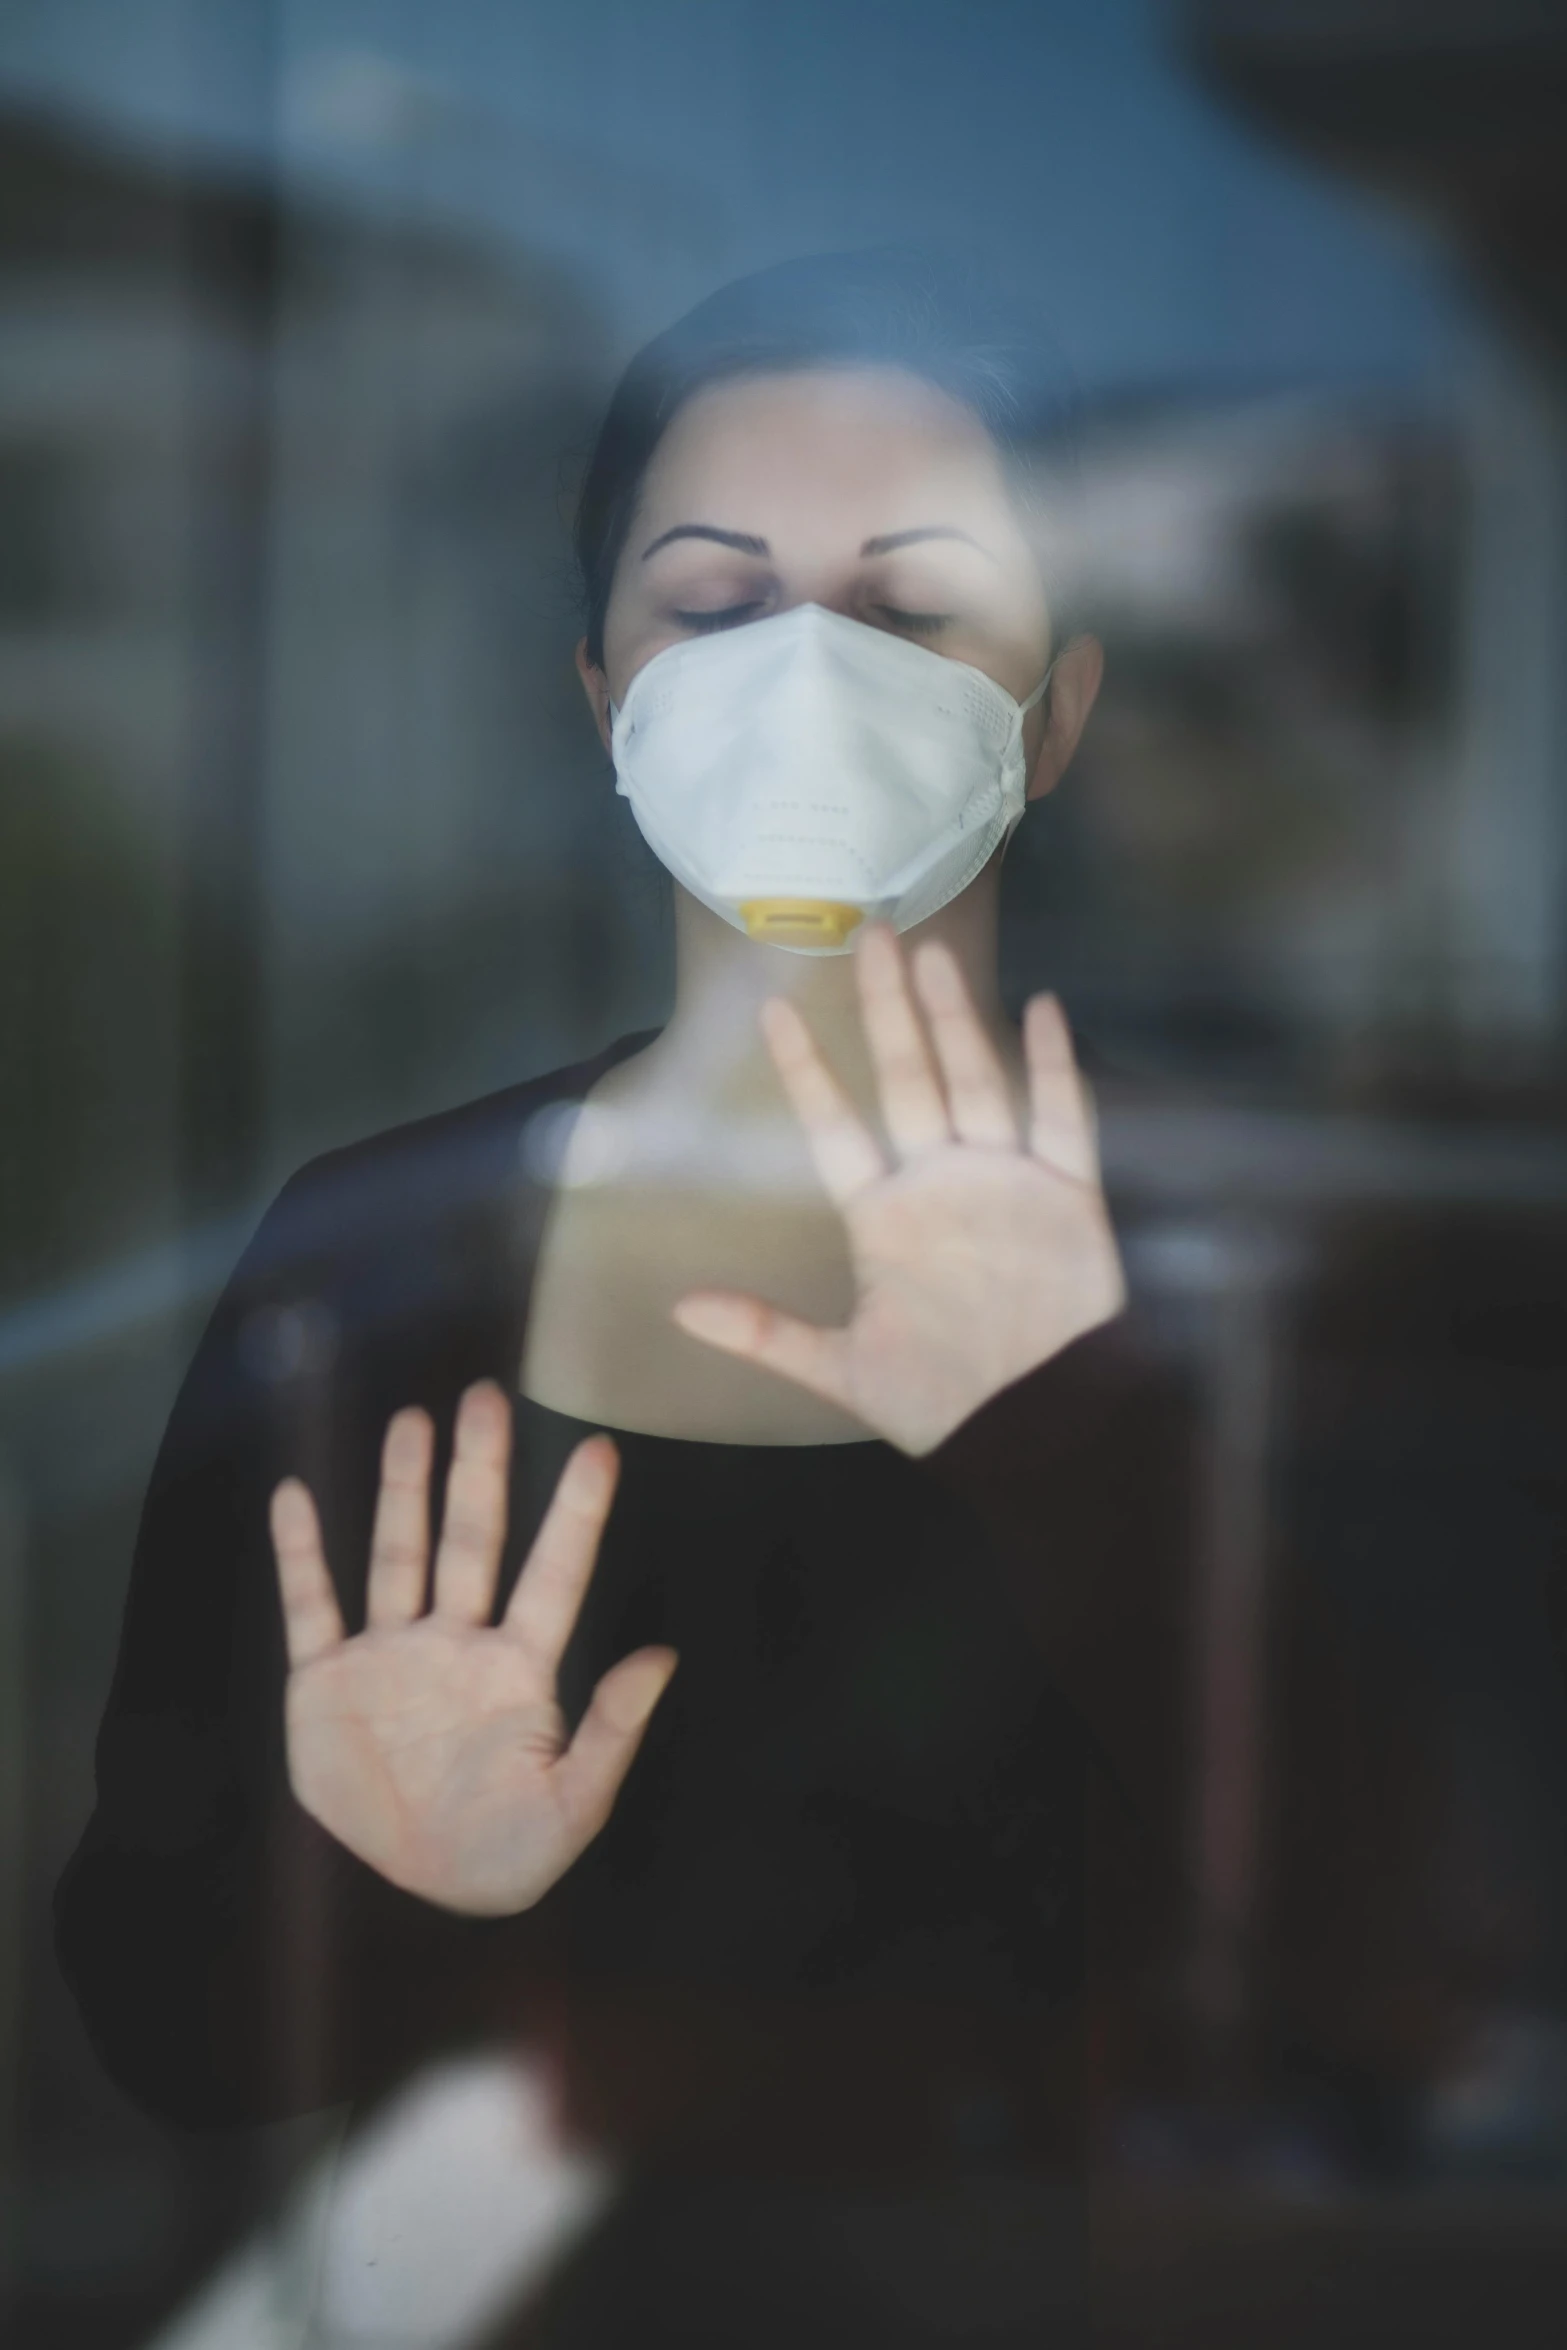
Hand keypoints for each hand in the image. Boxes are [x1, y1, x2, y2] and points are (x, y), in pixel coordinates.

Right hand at [268, 1383, 675, 1915]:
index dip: (574, 1516)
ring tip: (413, 1420)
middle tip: (487, 1396)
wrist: (409, 1903)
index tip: (598, 1450)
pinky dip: (301, 1553)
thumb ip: (613, 1734)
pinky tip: (295, 1493)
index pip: (554, 1576)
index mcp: (520, 1670)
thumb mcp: (571, 1808)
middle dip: (478, 1471)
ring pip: (398, 1553)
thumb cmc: (504, 1856)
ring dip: (403, 1489)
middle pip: (470, 1541)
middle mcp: (456, 1643)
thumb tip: (662, 1655)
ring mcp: (390, 1655)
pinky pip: (311, 1604)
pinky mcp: (326, 1681)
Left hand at [672, 926, 1124, 1455]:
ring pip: (975, 1080)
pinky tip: (1043, 1007)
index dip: (807, 1072)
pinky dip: (1056, 1065)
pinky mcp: (1066, 1195)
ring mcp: (1003, 1181)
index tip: (773, 1013)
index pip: (835, 1127)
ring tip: (934, 954)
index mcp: (884, 1216)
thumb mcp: (843, 1369)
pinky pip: (1061, 1118)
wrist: (1035, 1431)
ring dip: (954, 1019)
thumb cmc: (940, 1402)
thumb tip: (681, 1308)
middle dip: (887, 1009)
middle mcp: (939, 1182)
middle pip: (908, 1078)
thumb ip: (767, 1334)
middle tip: (870, 934)